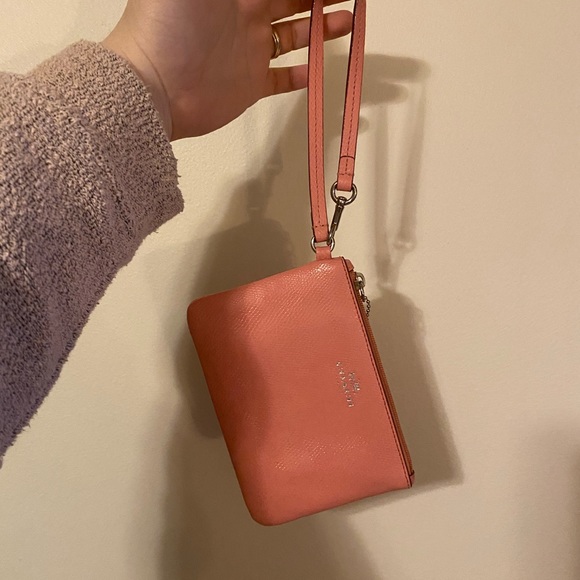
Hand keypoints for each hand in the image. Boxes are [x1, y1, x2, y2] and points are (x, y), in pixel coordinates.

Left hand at [102, 0, 351, 140]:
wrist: (152, 86)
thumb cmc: (167, 24)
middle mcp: (244, 15)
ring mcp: (248, 51)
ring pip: (294, 35)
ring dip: (321, 28)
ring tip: (348, 21)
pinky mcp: (248, 85)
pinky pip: (280, 78)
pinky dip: (300, 75)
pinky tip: (316, 70)